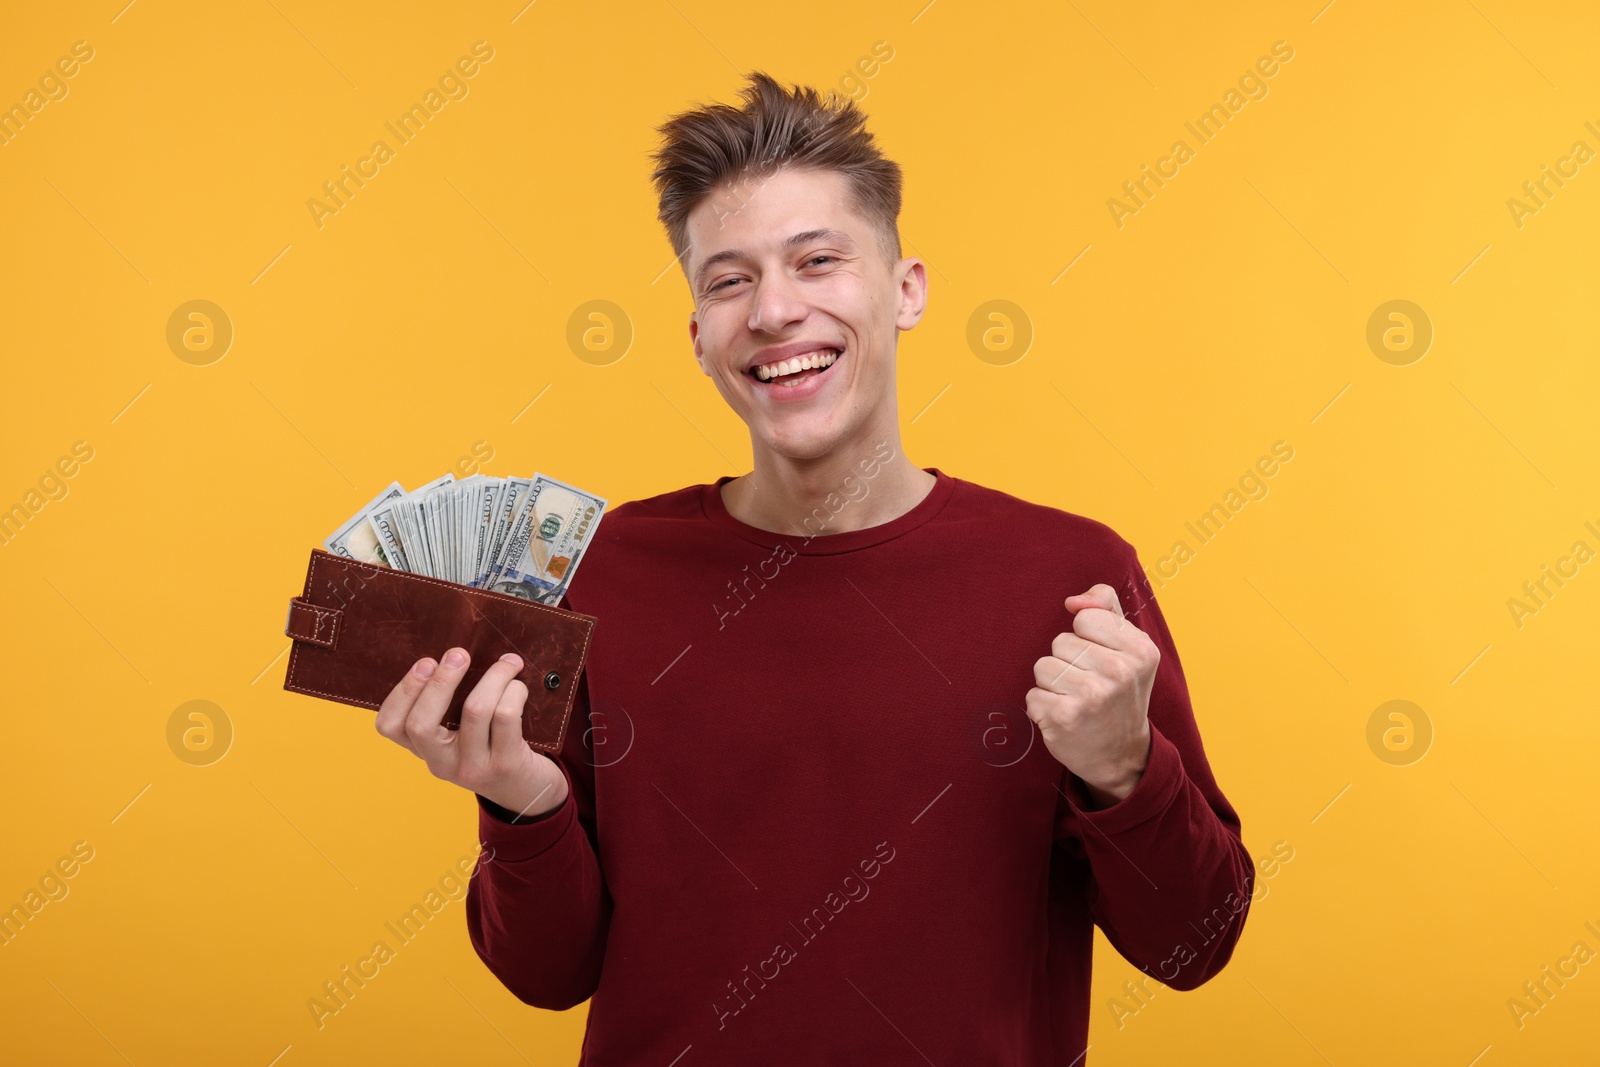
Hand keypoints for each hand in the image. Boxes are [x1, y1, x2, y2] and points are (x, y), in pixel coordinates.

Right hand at [374, 647, 567, 819]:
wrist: (529, 790)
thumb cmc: (493, 746)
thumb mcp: (462, 733)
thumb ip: (450, 703)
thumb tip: (454, 651)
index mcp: (424, 750)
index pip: (390, 726)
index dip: (402, 691)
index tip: (425, 662)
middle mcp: (442, 764)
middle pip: (421, 724)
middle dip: (440, 681)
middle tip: (459, 653)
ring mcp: (473, 768)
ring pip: (474, 711)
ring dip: (493, 677)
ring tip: (508, 662)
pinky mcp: (506, 765)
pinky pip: (506, 717)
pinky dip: (513, 691)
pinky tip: (519, 685)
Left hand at [1025, 583, 1156, 805]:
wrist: (1121, 756)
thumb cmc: (1120, 693)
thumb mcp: (1129, 648)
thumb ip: (1106, 609)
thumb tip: (1073, 601)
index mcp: (1141, 650)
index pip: (1086, 618)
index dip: (1086, 637)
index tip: (1102, 660)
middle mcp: (1119, 672)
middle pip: (1061, 641)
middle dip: (1069, 662)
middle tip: (1091, 686)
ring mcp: (1091, 696)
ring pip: (1043, 666)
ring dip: (1054, 684)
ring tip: (1077, 701)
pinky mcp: (1063, 716)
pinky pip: (1032, 694)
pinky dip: (1043, 707)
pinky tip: (1066, 718)